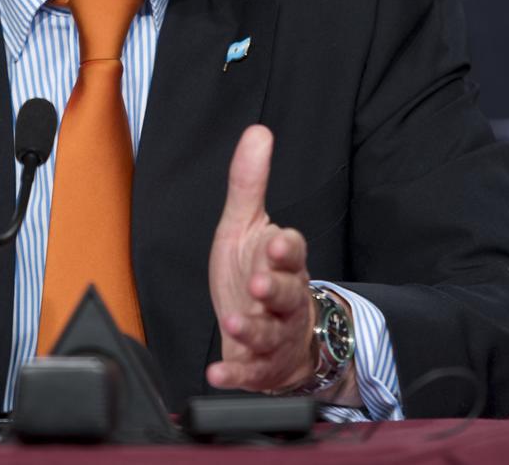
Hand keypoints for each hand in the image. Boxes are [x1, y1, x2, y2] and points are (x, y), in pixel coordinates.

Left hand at [205, 125, 319, 393]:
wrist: (279, 336)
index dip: (286, 248)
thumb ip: (249, 183)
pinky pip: (250, 373)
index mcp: (282, 263)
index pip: (292, 251)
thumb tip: (257, 132)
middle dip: (275, 289)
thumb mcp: (247, 226)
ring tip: (235, 324)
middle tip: (259, 284)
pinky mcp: (260, 367)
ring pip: (272, 334)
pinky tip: (217, 375)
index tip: (277, 242)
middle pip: (287, 294)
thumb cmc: (258, 272)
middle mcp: (285, 300)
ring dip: (254, 330)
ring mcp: (276, 335)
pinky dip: (235, 376)